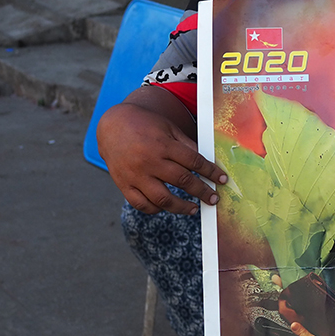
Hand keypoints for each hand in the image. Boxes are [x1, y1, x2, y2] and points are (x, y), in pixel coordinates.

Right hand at [96, 87, 226, 214]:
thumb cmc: (146, 125)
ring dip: (181, 207)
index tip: (222, 180)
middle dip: (202, 192)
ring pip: (162, 199)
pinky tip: (166, 207)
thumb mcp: (169, 128)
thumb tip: (207, 162)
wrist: (112, 126)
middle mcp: (150, 162)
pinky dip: (155, 209)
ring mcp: (135, 175)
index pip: (194, 162)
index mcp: (163, 145)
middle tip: (214, 199)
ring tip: (194, 209)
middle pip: (182, 181)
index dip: (211, 172)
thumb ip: (187, 145)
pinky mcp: (124, 184)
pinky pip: (141, 204)